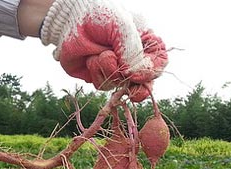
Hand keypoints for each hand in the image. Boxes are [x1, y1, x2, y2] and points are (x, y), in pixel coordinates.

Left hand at [40, 0, 167, 100]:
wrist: (70, 19)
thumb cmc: (99, 16)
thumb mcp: (121, 26)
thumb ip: (131, 49)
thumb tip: (131, 74)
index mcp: (146, 44)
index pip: (159, 62)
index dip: (151, 72)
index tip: (137, 74)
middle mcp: (133, 60)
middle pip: (144, 83)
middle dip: (137, 88)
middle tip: (131, 89)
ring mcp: (117, 70)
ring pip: (120, 84)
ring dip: (109, 70)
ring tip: (100, 52)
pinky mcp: (100, 77)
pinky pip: (104, 85)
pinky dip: (97, 72)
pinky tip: (90, 59)